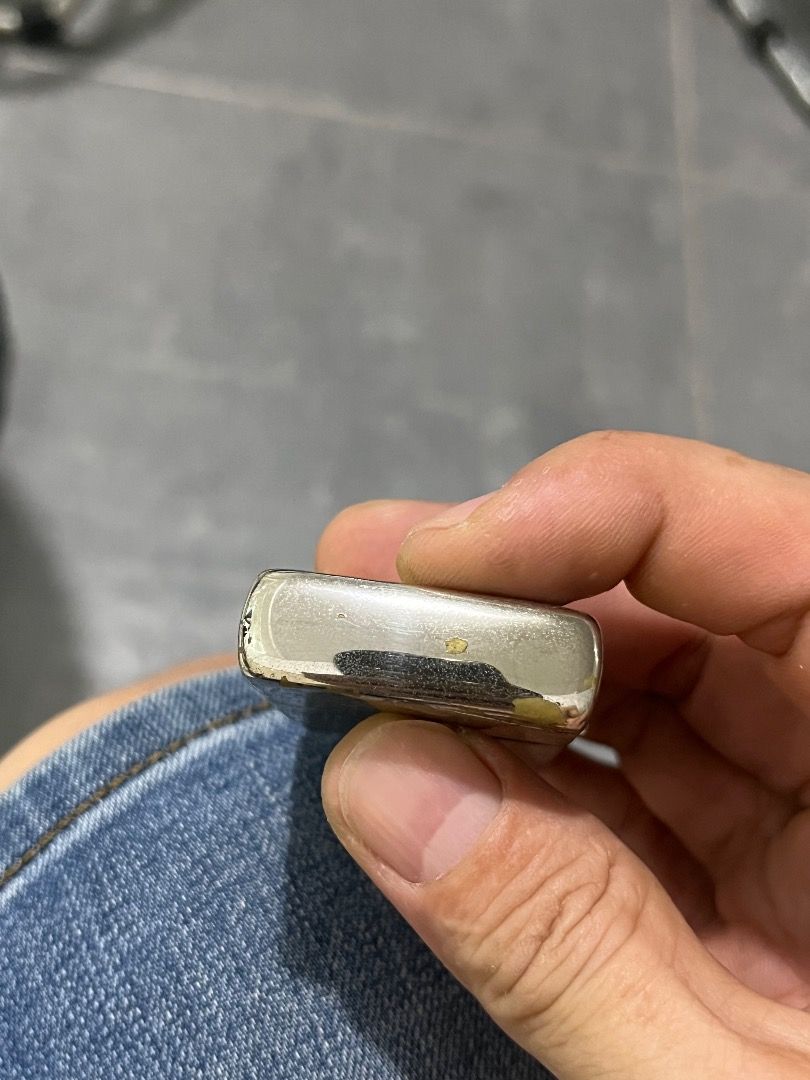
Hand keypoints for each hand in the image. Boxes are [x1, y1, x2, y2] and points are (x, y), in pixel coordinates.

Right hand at [317, 431, 809, 1078]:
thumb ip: (565, 945)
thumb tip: (377, 780)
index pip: (778, 546)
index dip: (596, 514)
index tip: (427, 559)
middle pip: (695, 596)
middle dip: (520, 593)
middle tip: (361, 592)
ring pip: (656, 678)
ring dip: (507, 681)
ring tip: (371, 678)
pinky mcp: (771, 861)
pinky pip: (642, 775)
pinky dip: (532, 775)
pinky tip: (438, 779)